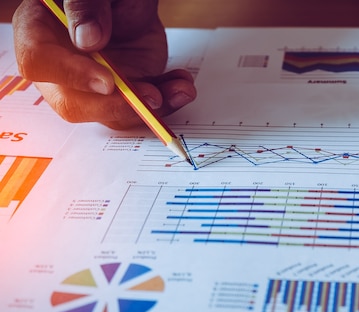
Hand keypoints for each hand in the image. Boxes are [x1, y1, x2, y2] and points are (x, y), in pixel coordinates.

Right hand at [12, 0, 196, 129]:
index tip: (107, 80)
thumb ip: (86, 5)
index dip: (71, 75)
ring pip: (110, 114)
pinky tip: (181, 86)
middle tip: (152, 96)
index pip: (38, 62)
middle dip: (116, 106)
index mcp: (39, 30)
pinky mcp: (120, 93)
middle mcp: (60, 65)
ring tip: (180, 89)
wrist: (131, 0)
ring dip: (149, 109)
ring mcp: (91, 84)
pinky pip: (138, 110)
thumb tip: (86, 40)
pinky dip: (166, 102)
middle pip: (72, 103)